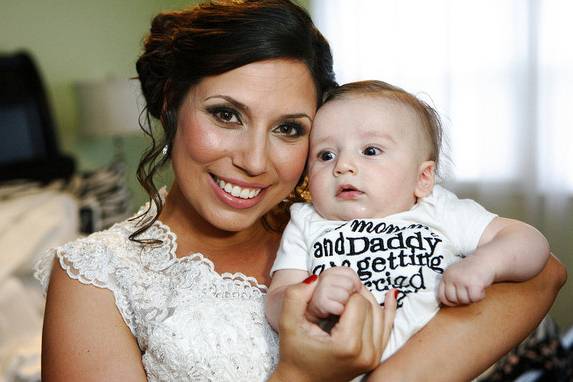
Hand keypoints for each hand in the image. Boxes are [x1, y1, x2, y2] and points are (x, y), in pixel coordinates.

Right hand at [271, 277, 396, 381]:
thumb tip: (315, 278)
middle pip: (370, 306)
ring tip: (347, 295)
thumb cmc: (294, 354)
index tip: (328, 296)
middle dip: (353, 295)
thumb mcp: (288, 323)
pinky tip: (390, 294)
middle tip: (335, 294)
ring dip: (365, 300)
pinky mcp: (375, 358)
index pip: (357, 301)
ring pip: (379, 313)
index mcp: (347, 344)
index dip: (343, 292)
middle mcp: (366, 353)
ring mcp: (373, 357)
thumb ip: (296, 296)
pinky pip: (387, 328)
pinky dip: (388, 310)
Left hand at [439, 255, 495, 305]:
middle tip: (470, 293)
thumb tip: (449, 303)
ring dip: (472, 298)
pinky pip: (474, 298)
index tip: (457, 302)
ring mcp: (461, 280)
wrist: (486, 260)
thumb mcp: (456, 274)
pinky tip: (481, 289)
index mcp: (446, 275)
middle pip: (452, 299)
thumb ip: (451, 285)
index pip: (441, 295)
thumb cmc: (472, 270)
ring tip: (476, 289)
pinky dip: (480, 296)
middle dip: (462, 300)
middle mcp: (451, 277)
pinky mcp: (473, 283)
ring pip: (464, 300)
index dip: (450, 302)